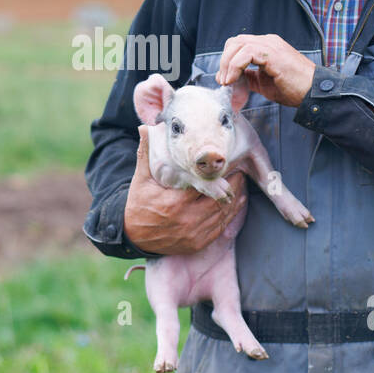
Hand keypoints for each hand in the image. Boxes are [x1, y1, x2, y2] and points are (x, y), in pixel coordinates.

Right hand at [123, 126, 247, 254]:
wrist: (133, 236)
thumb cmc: (139, 205)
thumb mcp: (141, 179)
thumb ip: (146, 154)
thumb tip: (144, 129)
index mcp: (175, 203)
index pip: (205, 186)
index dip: (218, 174)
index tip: (226, 163)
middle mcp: (188, 220)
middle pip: (220, 200)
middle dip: (232, 185)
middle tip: (238, 171)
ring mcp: (194, 234)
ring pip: (223, 214)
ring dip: (235, 199)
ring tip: (240, 184)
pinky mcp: (198, 243)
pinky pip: (220, 228)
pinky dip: (229, 215)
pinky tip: (235, 203)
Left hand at [216, 34, 315, 106]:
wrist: (313, 93)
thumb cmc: (294, 89)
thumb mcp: (264, 83)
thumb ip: (249, 77)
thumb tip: (230, 78)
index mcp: (266, 46)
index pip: (239, 44)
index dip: (227, 60)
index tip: (224, 79)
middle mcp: (268, 42)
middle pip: (235, 41)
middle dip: (224, 61)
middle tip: (223, 80)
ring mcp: (271, 45)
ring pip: (238, 44)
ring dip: (227, 64)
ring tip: (227, 81)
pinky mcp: (273, 54)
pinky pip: (246, 53)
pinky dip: (235, 66)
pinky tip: (233, 79)